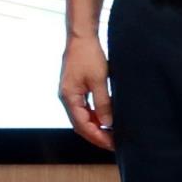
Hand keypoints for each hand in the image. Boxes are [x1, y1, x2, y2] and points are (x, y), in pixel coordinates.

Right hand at [58, 34, 113, 149]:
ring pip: (82, 118)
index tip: (112, 144)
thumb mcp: (99, 80)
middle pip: (80, 125)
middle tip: (114, 143)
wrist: (81, 37)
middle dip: (97, 135)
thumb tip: (108, 123)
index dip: (98, 137)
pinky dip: (95, 116)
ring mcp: (70, 94)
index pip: (82, 125)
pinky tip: (107, 118)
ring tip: (113, 133)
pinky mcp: (75, 89)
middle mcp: (66, 98)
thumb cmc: (88, 55)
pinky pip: (84, 109)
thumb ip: (103, 103)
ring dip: (96, 126)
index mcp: (69, 97)